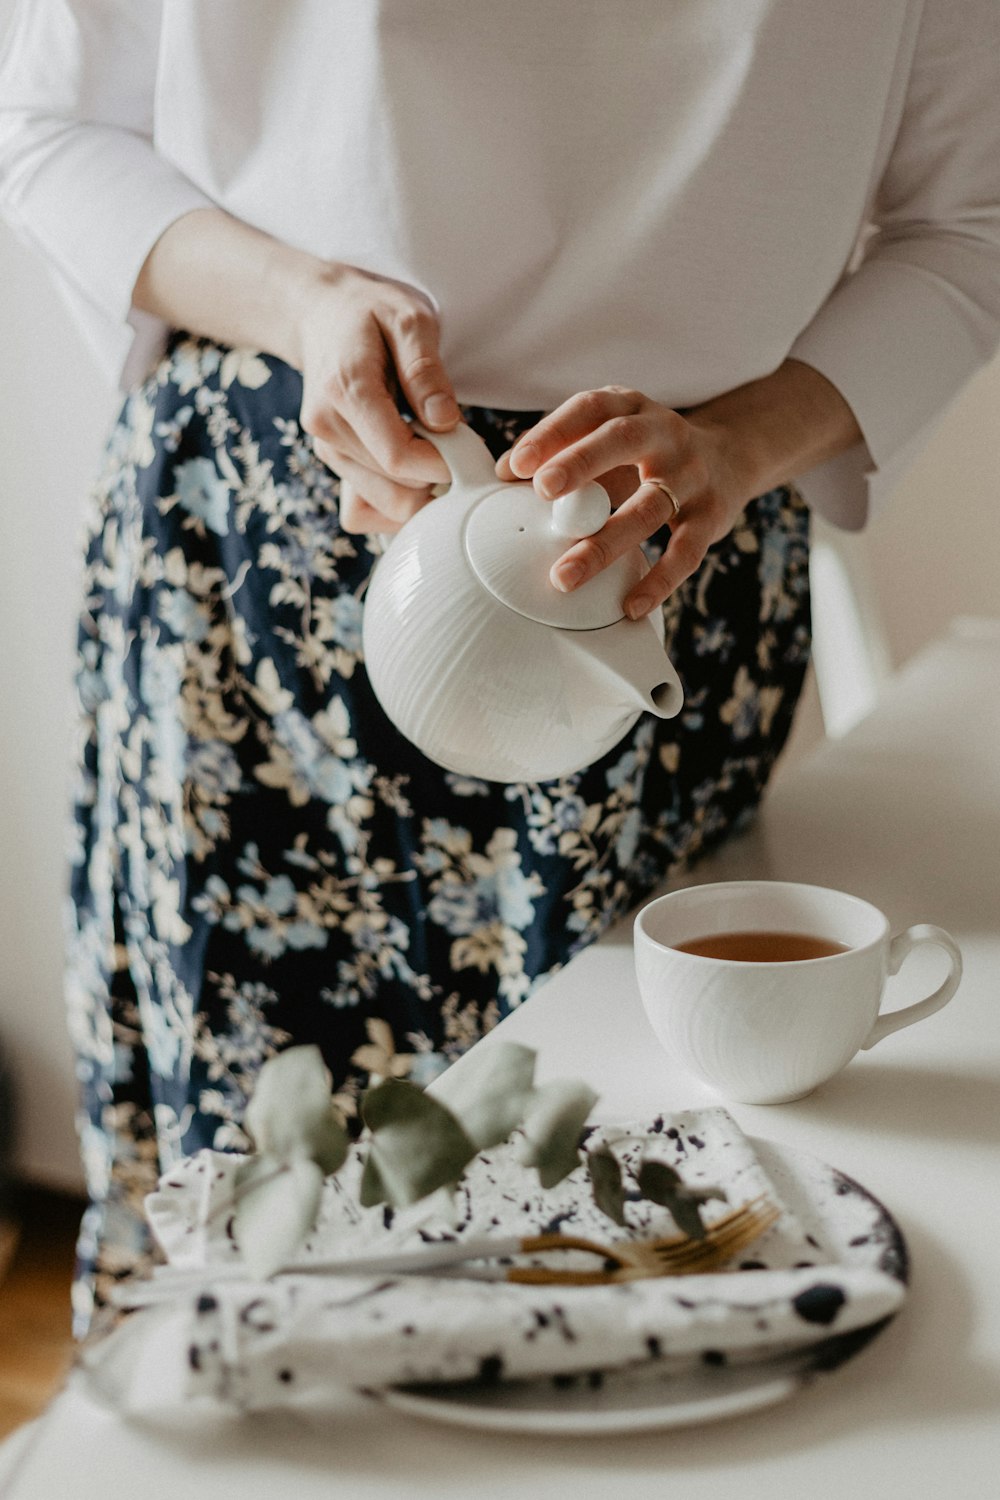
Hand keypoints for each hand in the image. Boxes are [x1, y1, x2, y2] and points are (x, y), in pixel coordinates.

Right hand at [294, 264, 460, 532]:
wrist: (319, 315)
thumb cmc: (370, 312)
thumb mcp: (408, 319)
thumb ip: (426, 372)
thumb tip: (445, 421)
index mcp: (346, 391)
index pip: (398, 457)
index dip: (444, 463)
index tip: (469, 443)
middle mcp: (327, 429)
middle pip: (398, 489)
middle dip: (439, 476)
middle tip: (458, 443)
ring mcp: (327, 451)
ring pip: (386, 506)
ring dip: (422, 490)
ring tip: (435, 449)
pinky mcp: (333, 464)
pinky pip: (366, 512)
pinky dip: (398, 501)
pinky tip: (413, 470)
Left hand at [494, 386, 746, 618]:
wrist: (729, 459)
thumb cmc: (645, 453)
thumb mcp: (606, 439)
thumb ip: (560, 452)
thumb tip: (501, 475)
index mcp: (630, 408)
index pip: (589, 409)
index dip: (552, 433)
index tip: (517, 465)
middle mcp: (664, 433)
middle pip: (621, 442)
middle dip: (580, 464)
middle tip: (542, 490)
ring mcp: (691, 475)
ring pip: (648, 508)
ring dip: (604, 544)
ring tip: (564, 576)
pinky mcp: (711, 516)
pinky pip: (685, 552)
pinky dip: (658, 580)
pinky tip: (629, 606)